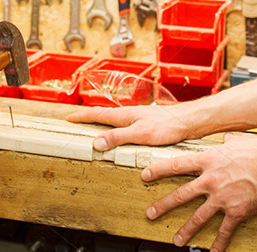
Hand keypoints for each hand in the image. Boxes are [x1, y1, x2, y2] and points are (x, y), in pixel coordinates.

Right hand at [65, 105, 193, 150]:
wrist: (188, 121)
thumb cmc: (167, 126)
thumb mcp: (140, 134)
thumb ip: (118, 137)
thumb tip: (96, 142)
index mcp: (123, 115)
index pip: (97, 114)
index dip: (82, 116)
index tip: (68, 118)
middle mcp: (129, 114)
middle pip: (103, 115)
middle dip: (88, 117)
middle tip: (76, 121)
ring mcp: (138, 118)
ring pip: (114, 120)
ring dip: (101, 123)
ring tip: (93, 128)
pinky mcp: (146, 124)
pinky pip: (124, 125)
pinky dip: (115, 129)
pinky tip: (120, 135)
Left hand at [143, 133, 256, 251]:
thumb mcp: (239, 140)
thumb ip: (228, 141)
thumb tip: (226, 137)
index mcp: (208, 161)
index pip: (176, 165)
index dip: (158, 170)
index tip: (145, 175)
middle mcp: (210, 180)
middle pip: (181, 194)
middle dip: (163, 205)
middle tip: (150, 213)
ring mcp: (221, 198)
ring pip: (197, 217)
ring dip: (185, 230)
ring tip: (175, 240)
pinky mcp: (235, 212)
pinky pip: (224, 231)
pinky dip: (218, 243)